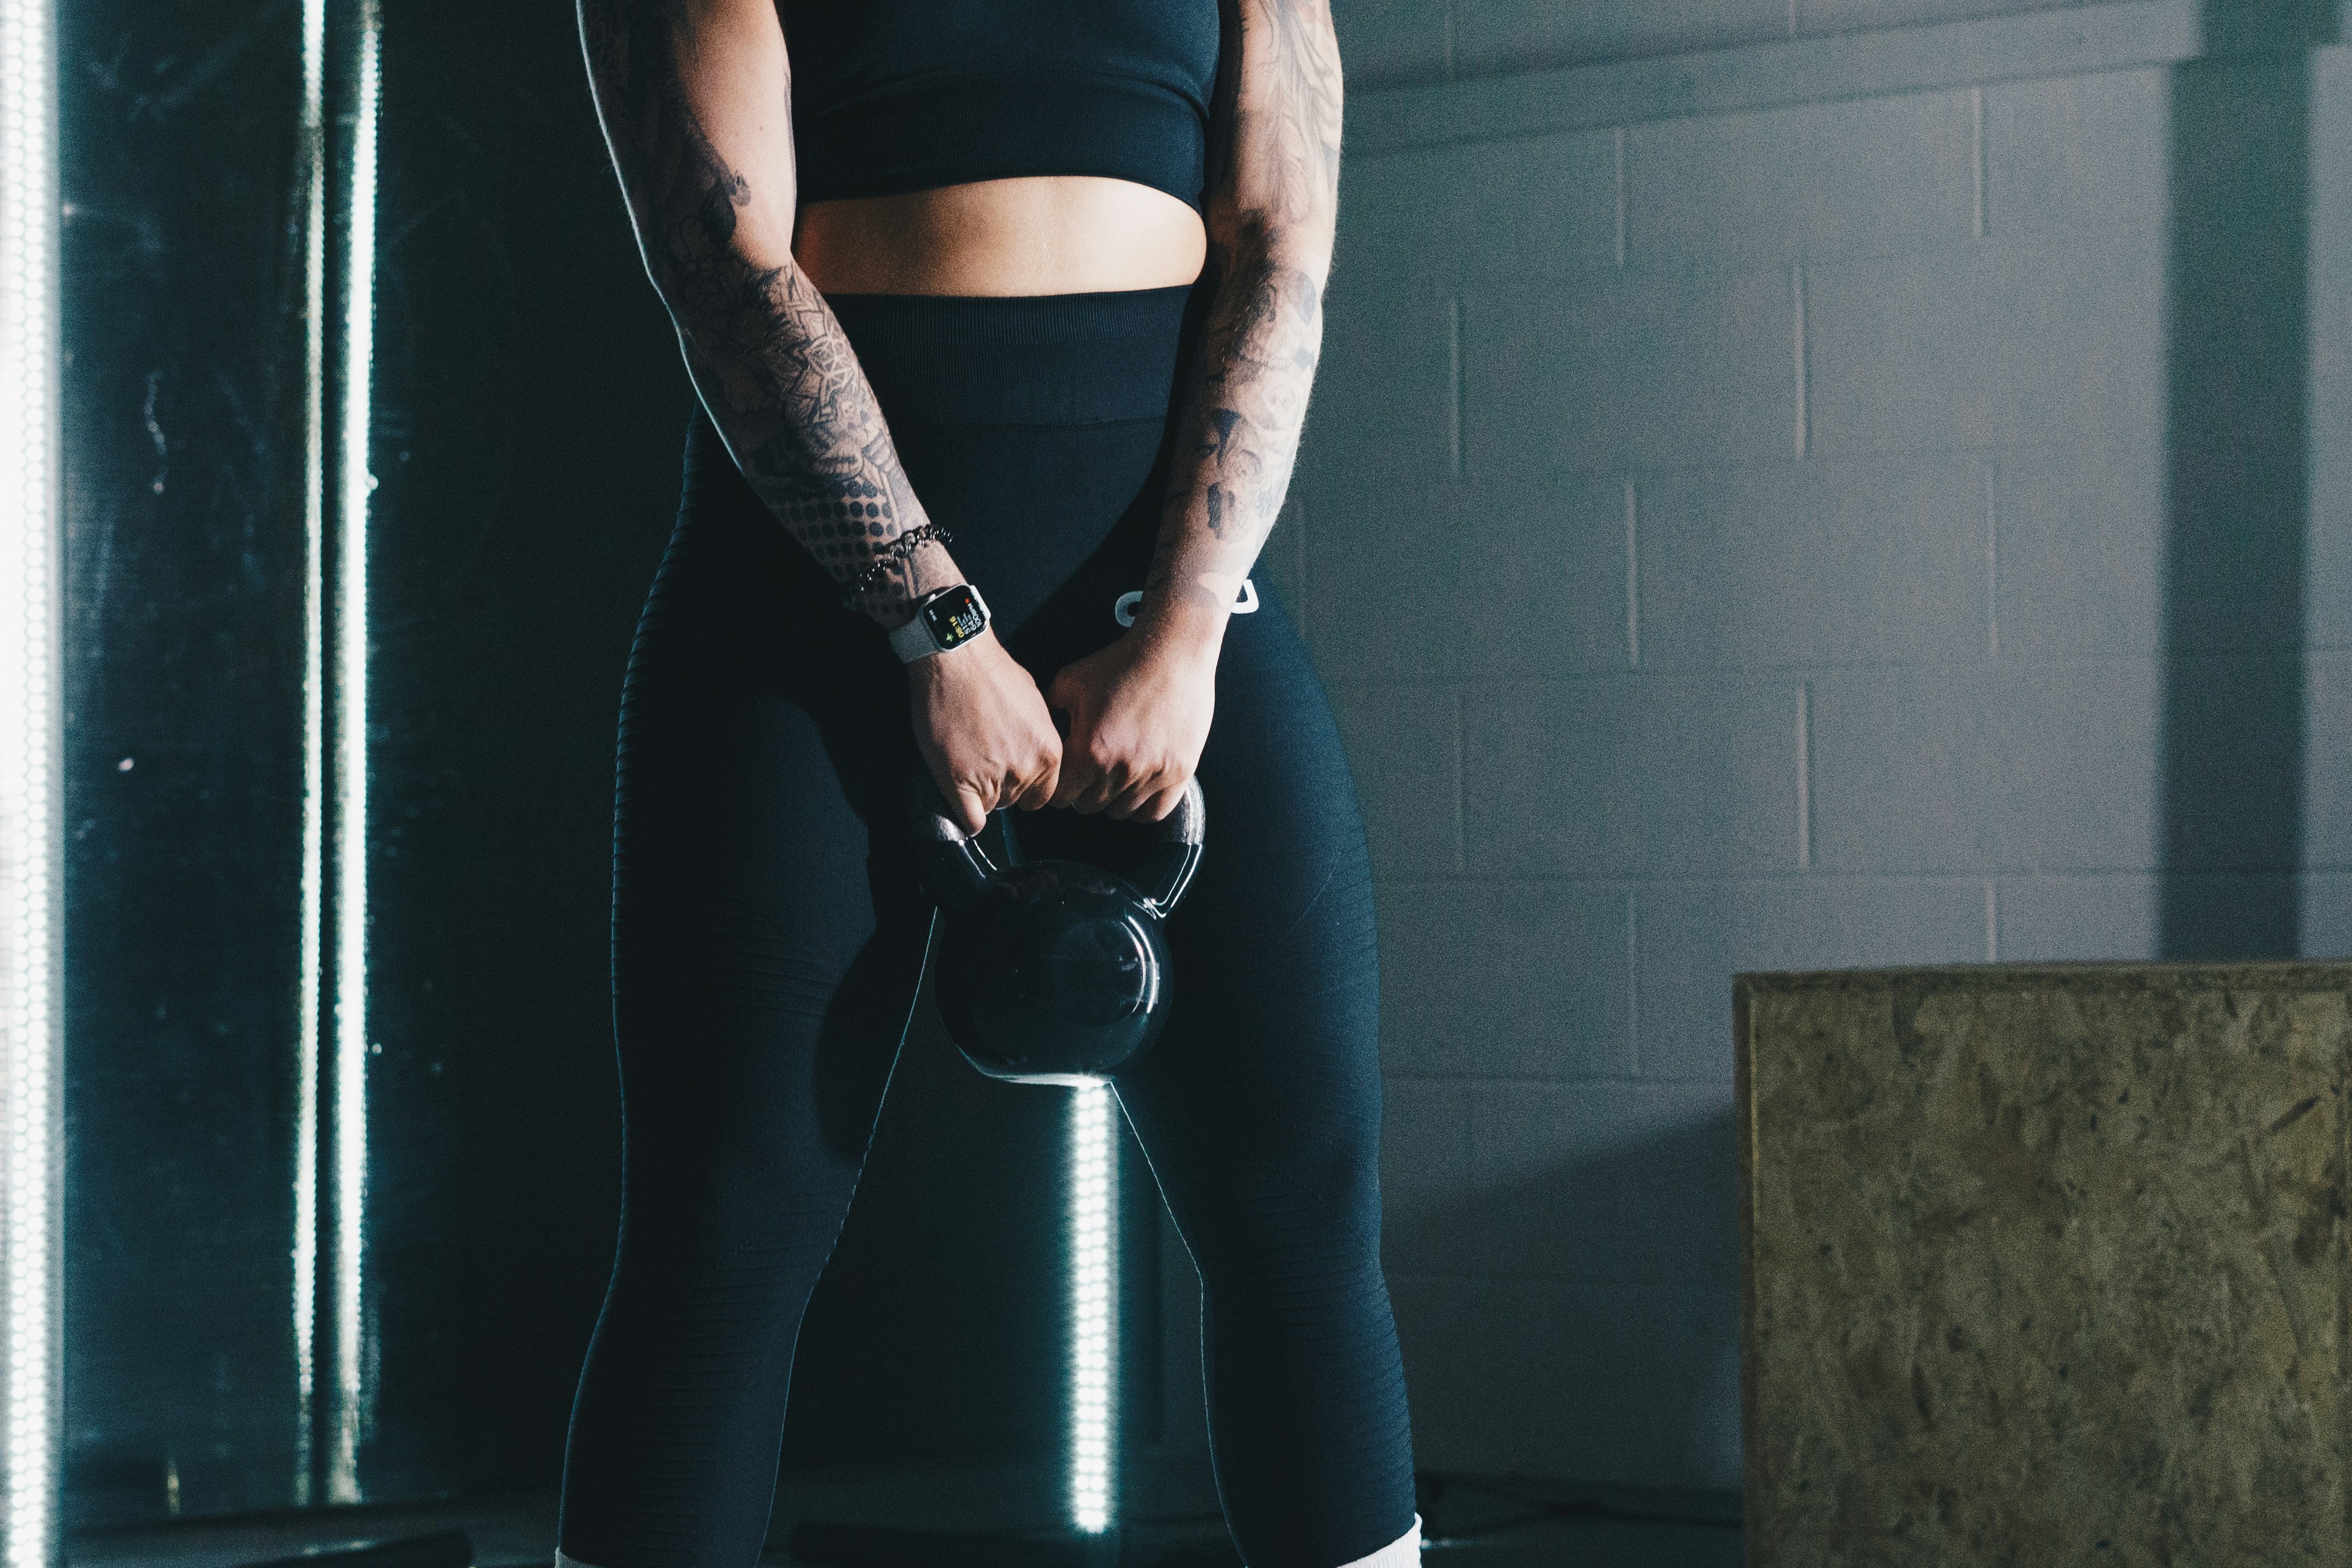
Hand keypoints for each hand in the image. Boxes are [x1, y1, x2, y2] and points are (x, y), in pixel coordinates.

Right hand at [908, 628, 1062, 835]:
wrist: (957, 661)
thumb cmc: (992, 673)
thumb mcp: (1035, 705)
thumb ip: (1036, 740)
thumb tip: (1031, 754)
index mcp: (1049, 754)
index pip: (1042, 796)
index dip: (1024, 788)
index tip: (1009, 775)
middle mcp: (1025, 771)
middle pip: (1014, 801)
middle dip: (999, 786)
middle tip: (982, 758)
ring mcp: (992, 779)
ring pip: (989, 807)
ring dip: (977, 792)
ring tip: (965, 759)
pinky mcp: (959, 782)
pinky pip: (970, 820)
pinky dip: (964, 814)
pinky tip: (958, 795)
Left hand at [1046, 632, 1216, 820]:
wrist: (1171, 652)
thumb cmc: (1121, 664)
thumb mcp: (1069, 682)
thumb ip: (1047, 713)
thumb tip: (1035, 734)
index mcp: (1088, 751)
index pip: (1059, 797)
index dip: (1058, 787)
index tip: (1065, 776)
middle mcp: (1120, 769)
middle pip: (1088, 807)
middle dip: (1083, 791)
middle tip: (1089, 771)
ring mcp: (1152, 774)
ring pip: (1120, 811)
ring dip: (1112, 797)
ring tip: (1114, 774)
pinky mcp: (1178, 772)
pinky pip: (1155, 812)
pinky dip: (1143, 806)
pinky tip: (1138, 787)